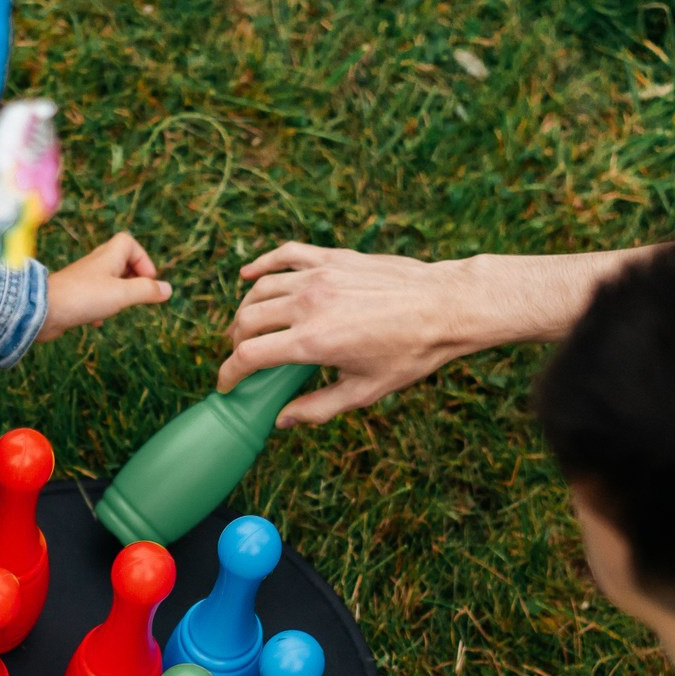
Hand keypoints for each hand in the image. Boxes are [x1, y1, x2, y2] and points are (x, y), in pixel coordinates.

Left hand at [38, 232, 172, 340]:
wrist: (41, 311)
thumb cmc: (83, 298)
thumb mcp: (122, 294)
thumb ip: (146, 291)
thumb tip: (168, 290)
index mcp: (107, 257)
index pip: (128, 243)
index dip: (142, 259)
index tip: (147, 280)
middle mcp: (95, 265)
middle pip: (119, 262)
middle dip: (132, 279)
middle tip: (137, 296)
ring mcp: (84, 281)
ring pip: (107, 282)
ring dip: (118, 295)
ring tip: (118, 308)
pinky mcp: (74, 297)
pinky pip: (93, 299)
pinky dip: (100, 309)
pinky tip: (97, 323)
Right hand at [218, 243, 661, 425]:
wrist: (447, 305)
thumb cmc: (411, 352)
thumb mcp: (365, 391)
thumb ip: (317, 407)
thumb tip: (282, 420)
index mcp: (313, 342)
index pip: (248, 356)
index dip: (229, 374)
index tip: (228, 385)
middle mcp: (309, 304)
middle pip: (246, 321)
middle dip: (235, 343)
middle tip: (242, 359)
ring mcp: (319, 276)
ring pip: (260, 289)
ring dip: (246, 310)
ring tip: (249, 327)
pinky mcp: (333, 258)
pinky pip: (285, 255)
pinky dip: (262, 265)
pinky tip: (249, 275)